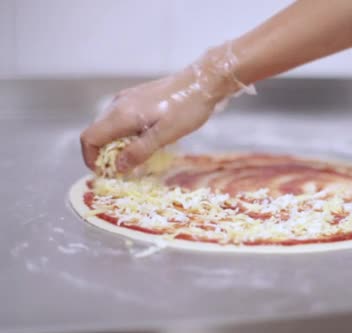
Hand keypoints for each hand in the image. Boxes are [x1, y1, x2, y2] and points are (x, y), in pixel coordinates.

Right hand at [80, 45, 243, 172]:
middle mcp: (119, 104)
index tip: (106, 173)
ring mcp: (127, 99)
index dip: (91, 158)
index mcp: (121, 114)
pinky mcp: (138, 98)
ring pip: (110, 127)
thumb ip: (139, 151)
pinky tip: (146, 141)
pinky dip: (126, 135)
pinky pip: (122, 120)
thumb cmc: (187, 108)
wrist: (204, 81)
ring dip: (117, 145)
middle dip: (105, 154)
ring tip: (138, 158)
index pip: (89, 138)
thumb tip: (117, 167)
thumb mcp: (165, 135)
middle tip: (125, 170)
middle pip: (97, 133)